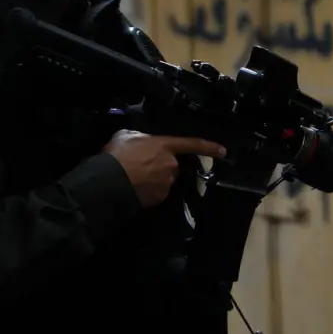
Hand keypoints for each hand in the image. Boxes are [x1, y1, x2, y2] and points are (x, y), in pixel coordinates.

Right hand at [104, 130, 225, 208]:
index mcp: (165, 146)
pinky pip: (156, 192)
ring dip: (153, 179)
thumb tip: (140, 141)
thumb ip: (139, 137)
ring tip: (133, 177)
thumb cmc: (118, 154)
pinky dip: (148, 191)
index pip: (192, 144)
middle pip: (171, 165)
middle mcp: (171, 164)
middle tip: (139, 166)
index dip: (208, 147)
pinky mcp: (159, 198)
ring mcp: (166, 182)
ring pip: (163, 180)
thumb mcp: (126, 136)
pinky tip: (134, 188)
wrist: (109, 181)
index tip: (223, 151)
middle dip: (159, 166)